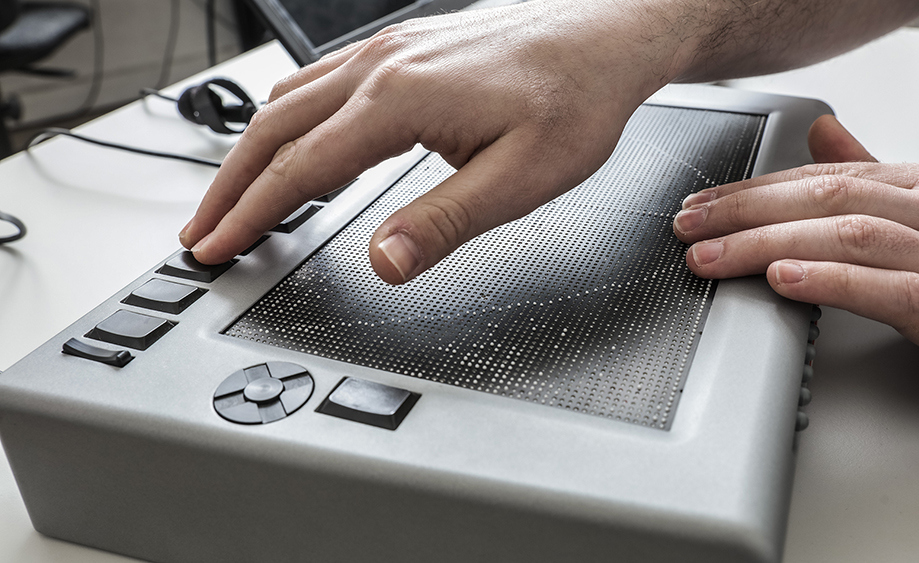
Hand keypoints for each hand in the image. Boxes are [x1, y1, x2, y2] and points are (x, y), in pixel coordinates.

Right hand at [178, 0, 675, 283]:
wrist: (609, 32)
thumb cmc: (576, 99)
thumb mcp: (521, 178)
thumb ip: (444, 222)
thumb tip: (382, 263)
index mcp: (401, 100)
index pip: (300, 169)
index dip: (251, 216)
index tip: (216, 248)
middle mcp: (383, 67)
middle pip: (273, 129)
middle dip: (228, 187)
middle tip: (200, 231)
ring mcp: (390, 50)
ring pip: (290, 100)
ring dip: (250, 150)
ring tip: (230, 195)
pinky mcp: (406, 47)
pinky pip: (322, 80)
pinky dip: (288, 118)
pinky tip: (289, 136)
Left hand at [674, 115, 918, 427]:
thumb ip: (874, 179)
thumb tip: (823, 131)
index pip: (829, 177)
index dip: (756, 191)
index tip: (704, 206)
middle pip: (830, 200)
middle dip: (747, 213)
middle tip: (690, 229)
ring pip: (850, 238)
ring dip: (767, 246)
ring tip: (713, 258)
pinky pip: (892, 293)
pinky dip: (832, 282)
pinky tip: (785, 280)